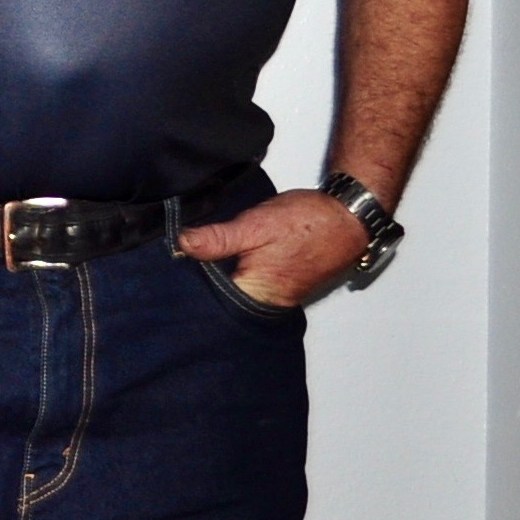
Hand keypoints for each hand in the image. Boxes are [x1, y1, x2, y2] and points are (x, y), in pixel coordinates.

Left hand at [178, 190, 371, 306]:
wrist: (348, 217)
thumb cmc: (308, 223)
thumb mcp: (255, 225)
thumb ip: (218, 238)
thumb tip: (183, 244)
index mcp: (256, 295)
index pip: (210, 300)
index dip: (189, 282)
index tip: (171, 264)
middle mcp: (267, 303)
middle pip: (221, 296)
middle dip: (202, 277)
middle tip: (181, 253)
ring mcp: (277, 295)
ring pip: (236, 288)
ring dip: (220, 271)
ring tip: (200, 252)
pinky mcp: (283, 284)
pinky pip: (251, 281)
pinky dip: (238, 269)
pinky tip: (226, 254)